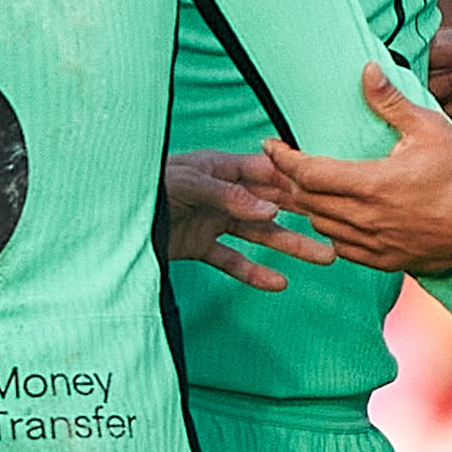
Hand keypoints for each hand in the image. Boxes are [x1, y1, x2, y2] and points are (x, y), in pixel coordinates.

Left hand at [161, 147, 333, 291]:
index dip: (300, 181)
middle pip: (274, 205)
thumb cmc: (148, 187)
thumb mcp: (188, 184)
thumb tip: (272, 211)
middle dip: (308, 217)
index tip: (333, 190)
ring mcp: (213, 220)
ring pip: (261, 234)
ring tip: (325, 258)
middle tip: (342, 229)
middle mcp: (224, 193)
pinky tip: (278, 284)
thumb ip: (228, 196)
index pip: (270, 172)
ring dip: (291, 246)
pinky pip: (233, 259)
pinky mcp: (200, 246)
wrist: (109, 219)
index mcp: (222, 168)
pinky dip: (253, 272)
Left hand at [261, 61, 451, 273]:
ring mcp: (375, 244)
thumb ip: (391, 102)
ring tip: (300, 189)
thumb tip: (367, 69)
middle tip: (279, 166)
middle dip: (287, 182)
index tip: (270, 145)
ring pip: (321, 227)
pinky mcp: (386, 260)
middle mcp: (366, 218)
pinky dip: (331, 232)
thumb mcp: (429, 128)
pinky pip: (343, 250)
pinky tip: (332, 218)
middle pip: (307, 202)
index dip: (282, 158)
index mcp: (372, 184)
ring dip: (307, 207)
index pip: (308, 173)